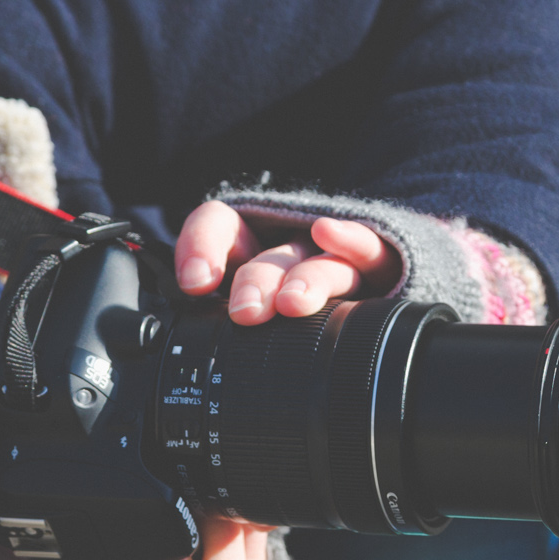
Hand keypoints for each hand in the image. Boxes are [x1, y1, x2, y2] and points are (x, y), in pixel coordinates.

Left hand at [175, 201, 399, 325]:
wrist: (374, 331)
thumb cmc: (294, 327)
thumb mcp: (251, 328)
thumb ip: (216, 326)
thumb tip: (181, 333)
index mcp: (253, 258)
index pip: (221, 227)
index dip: (202, 245)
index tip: (195, 283)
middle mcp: (292, 254)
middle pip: (272, 258)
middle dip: (257, 281)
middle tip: (246, 312)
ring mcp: (335, 262)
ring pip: (318, 261)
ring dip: (304, 277)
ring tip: (292, 303)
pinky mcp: (377, 271)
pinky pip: (370, 252)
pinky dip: (351, 240)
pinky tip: (330, 232)